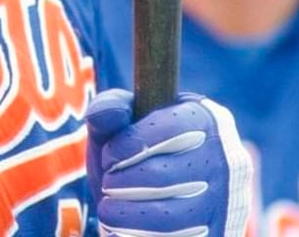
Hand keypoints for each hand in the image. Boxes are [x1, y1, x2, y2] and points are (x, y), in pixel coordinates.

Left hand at [85, 88, 251, 236]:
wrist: (159, 198)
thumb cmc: (138, 153)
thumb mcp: (122, 125)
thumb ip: (110, 109)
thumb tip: (105, 111)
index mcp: (205, 119)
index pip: (171, 127)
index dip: (129, 143)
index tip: (108, 157)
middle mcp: (226, 159)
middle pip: (164, 174)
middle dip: (122, 181)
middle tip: (108, 186)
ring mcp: (228, 202)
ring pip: (170, 215)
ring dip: (127, 214)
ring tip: (109, 211)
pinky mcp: (221, 234)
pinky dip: (140, 236)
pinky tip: (120, 232)